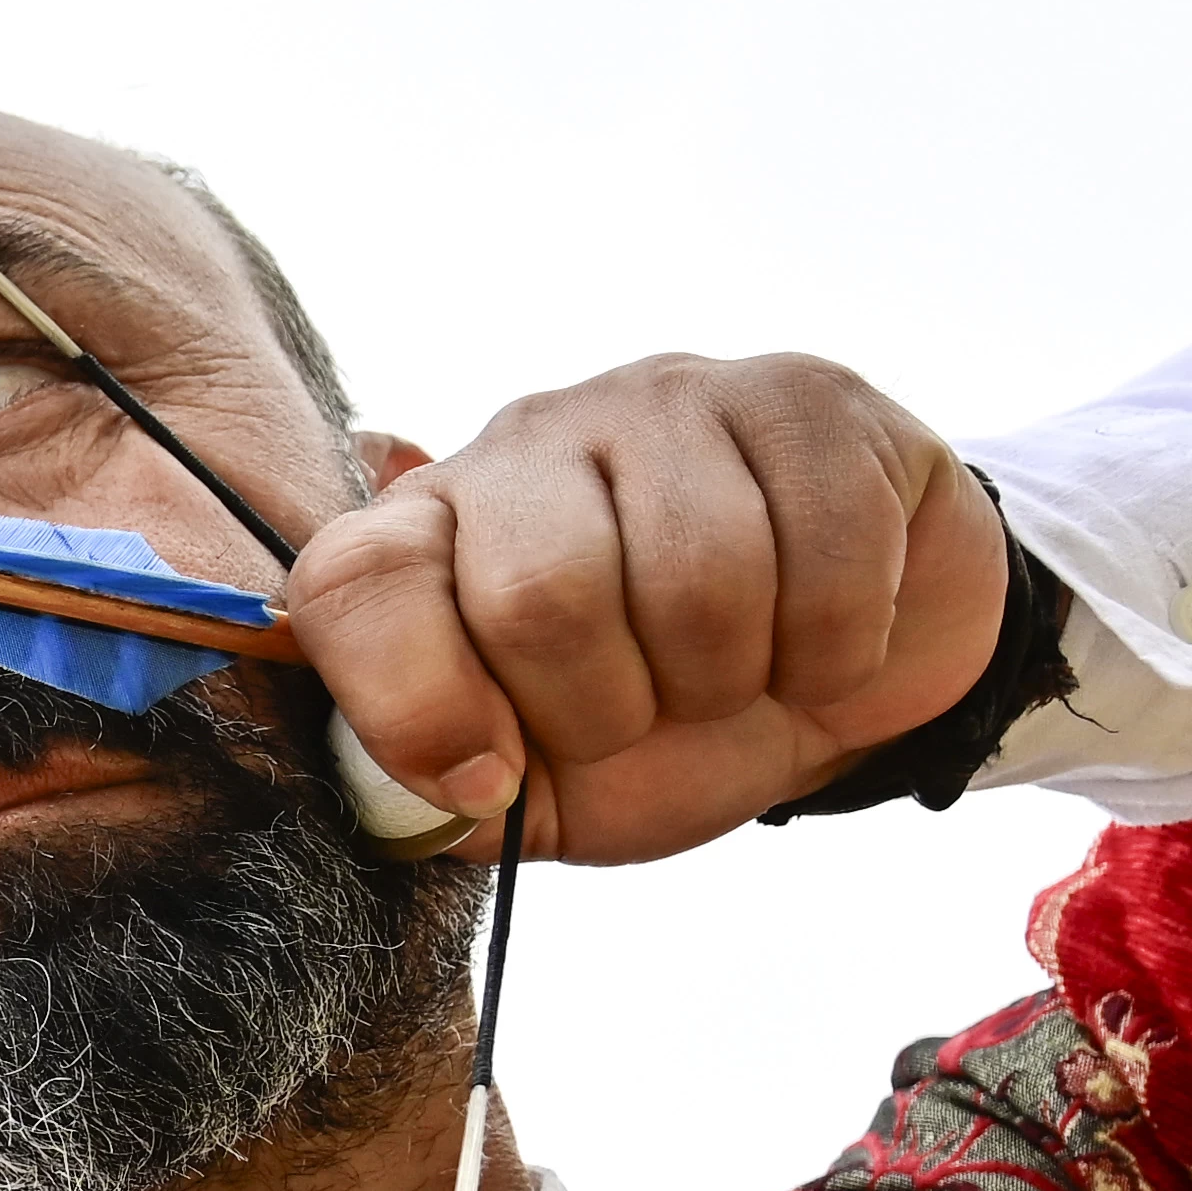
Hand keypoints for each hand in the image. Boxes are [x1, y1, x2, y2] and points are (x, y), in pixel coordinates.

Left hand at [282, 351, 996, 863]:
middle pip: (539, 595)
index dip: (413, 706)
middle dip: (609, 709)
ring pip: (700, 578)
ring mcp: (669, 400)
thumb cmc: (660, 726)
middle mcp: (533, 438)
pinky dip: (838, 648)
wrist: (832, 678)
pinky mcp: (804, 399)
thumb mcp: (536, 787)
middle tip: (647, 713)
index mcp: (432, 528)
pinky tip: (821, 631)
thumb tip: (432, 777)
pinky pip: (830, 558)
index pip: (353, 582)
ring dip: (733, 678)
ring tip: (735, 668)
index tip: (487, 783)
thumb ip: (440, 792)